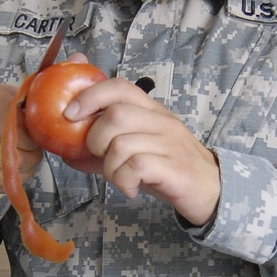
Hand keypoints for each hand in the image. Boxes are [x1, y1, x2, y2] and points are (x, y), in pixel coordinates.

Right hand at [0, 83, 41, 193]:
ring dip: (16, 177)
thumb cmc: (10, 109)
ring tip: (23, 166)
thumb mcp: (24, 103)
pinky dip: (2, 185)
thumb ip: (35, 114)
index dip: (31, 144)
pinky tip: (8, 173)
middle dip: (28, 163)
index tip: (37, 143)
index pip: (15, 132)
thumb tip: (48, 135)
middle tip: (34, 158)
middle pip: (6, 157)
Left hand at [64, 77, 220, 226]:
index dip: (89, 95)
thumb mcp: (137, 148)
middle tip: (101, 156)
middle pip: (115, 115)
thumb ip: (104, 143)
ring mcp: (169, 143)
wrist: (211, 189)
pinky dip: (123, 181)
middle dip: (96, 139)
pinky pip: (135, 168)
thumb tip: (64, 146)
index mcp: (152, 110)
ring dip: (109, 167)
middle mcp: (161, 121)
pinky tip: (130, 188)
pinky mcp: (173, 168)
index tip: (70, 114)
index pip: (119, 86)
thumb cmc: (168, 167)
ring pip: (121, 144)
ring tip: (119, 177)